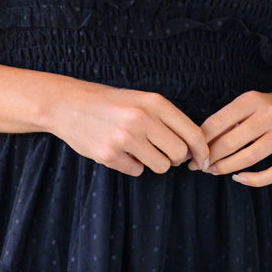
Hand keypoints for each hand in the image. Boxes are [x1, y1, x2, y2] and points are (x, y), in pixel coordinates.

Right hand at [48, 79, 210, 175]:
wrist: (68, 104)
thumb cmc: (110, 103)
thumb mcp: (141, 100)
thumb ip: (167, 119)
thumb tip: (194, 147)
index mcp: (154, 102)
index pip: (192, 133)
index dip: (202, 150)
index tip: (203, 159)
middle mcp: (141, 119)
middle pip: (179, 153)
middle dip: (175, 157)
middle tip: (163, 151)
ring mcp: (125, 138)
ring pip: (161, 166)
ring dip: (154, 162)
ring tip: (139, 149)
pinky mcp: (110, 155)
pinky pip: (137, 171)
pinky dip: (132, 165)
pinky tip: (119, 151)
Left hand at [191, 88, 271, 186]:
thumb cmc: (271, 109)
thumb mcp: (251, 104)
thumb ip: (228, 120)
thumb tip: (198, 143)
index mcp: (253, 99)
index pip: (218, 122)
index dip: (200, 141)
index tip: (191, 152)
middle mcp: (271, 114)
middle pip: (231, 141)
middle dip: (210, 157)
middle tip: (199, 166)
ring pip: (249, 157)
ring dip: (226, 167)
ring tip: (213, 171)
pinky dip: (253, 180)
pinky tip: (238, 178)